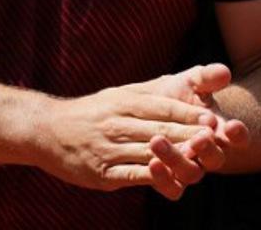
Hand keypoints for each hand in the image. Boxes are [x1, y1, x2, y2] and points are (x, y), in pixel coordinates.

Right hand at [34, 64, 246, 199]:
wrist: (46, 129)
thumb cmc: (93, 112)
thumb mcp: (118, 94)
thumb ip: (152, 94)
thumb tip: (188, 82)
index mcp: (122, 102)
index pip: (160, 108)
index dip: (187, 114)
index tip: (212, 119)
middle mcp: (115, 123)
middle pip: (158, 130)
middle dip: (187, 136)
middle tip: (214, 140)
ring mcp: (107, 149)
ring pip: (147, 154)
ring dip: (173, 158)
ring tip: (198, 161)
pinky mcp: (100, 172)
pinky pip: (129, 175)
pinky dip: (149, 176)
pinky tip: (167, 178)